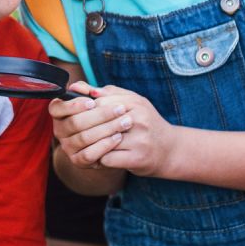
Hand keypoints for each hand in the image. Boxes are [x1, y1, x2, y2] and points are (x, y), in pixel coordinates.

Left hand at [50, 85, 175, 176]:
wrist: (170, 149)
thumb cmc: (145, 123)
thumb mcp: (131, 102)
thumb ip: (106, 93)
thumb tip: (77, 86)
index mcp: (136, 103)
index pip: (100, 102)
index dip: (84, 109)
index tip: (75, 115)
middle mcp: (139, 119)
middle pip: (99, 121)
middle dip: (83, 127)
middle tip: (74, 131)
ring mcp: (139, 140)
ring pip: (101, 140)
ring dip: (90, 144)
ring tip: (84, 143)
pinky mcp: (137, 159)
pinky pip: (107, 158)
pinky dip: (100, 158)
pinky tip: (100, 157)